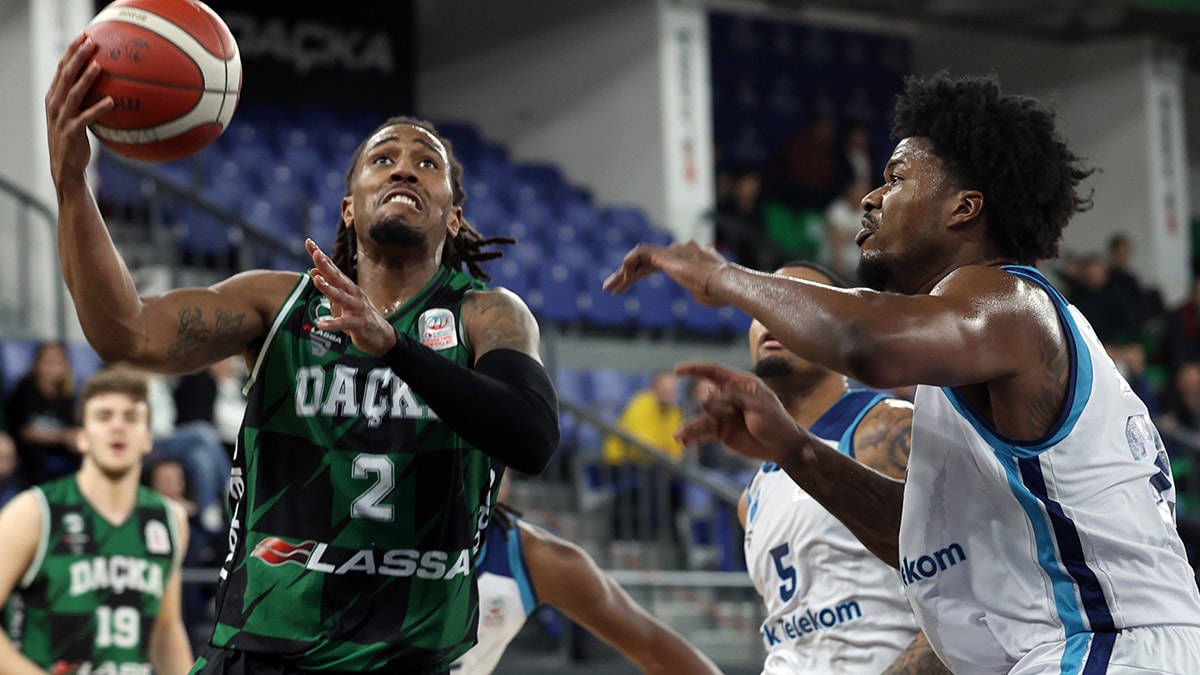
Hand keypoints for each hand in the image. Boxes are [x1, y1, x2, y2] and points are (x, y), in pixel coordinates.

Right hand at [45, 33, 112, 185]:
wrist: (66, 166)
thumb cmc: (74, 139)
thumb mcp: (75, 116)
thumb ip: (84, 100)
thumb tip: (108, 86)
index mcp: (54, 96)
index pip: (61, 68)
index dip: (71, 51)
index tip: (83, 35)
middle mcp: (55, 103)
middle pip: (65, 74)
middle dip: (77, 56)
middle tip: (91, 41)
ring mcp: (62, 117)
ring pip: (73, 92)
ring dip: (86, 78)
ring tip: (99, 66)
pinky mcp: (72, 131)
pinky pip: (86, 117)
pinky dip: (98, 109)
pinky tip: (110, 102)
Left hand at [306, 238, 397, 355]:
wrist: (382, 336)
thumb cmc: (360, 316)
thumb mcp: (343, 299)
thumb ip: (329, 285)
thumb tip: (313, 271)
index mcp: (347, 287)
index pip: (332, 268)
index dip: (320, 255)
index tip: (308, 242)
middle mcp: (353, 293)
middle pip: (337, 278)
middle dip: (326, 266)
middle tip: (315, 254)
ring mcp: (356, 308)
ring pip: (341, 297)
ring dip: (329, 289)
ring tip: (317, 281)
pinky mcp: (358, 324)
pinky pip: (344, 323)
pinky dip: (333, 323)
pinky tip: (321, 324)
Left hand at [602, 241, 730, 306]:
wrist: (724, 283)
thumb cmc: (721, 293)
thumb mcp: (707, 293)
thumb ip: (701, 290)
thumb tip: (702, 293)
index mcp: (688, 259)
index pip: (658, 263)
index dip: (640, 275)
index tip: (628, 287)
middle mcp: (679, 251)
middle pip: (645, 261)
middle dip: (627, 275)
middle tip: (612, 289)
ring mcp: (673, 251)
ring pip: (639, 257)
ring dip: (622, 273)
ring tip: (609, 288)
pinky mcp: (665, 255)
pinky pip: (639, 254)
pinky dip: (628, 266)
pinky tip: (621, 281)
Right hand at [674, 361, 804, 463]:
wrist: (783, 446)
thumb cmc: (776, 421)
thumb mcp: (759, 404)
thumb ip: (734, 396)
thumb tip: (709, 391)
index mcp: (740, 384)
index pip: (713, 371)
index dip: (694, 369)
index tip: (677, 370)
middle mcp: (729, 397)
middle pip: (707, 396)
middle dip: (713, 405)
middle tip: (730, 413)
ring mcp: (724, 415)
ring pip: (702, 417)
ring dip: (690, 426)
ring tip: (680, 435)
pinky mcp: (722, 431)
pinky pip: (703, 432)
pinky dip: (693, 436)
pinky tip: (683, 441)